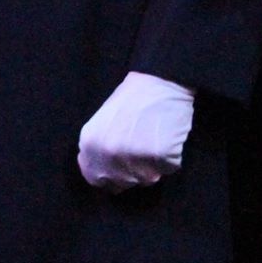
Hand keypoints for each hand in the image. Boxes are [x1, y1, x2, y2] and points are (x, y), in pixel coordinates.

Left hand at [76, 71, 194, 191]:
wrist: (159, 80)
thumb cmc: (131, 99)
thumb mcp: (102, 122)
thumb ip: (97, 150)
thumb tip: (102, 177)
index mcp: (91, 144)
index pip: (95, 179)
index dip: (109, 177)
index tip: (120, 168)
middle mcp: (109, 152)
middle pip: (123, 182)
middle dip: (133, 173)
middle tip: (142, 150)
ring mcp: (134, 155)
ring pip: (147, 179)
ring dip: (153, 167)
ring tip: (154, 140)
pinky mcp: (161, 155)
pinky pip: (168, 169)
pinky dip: (171, 158)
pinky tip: (167, 138)